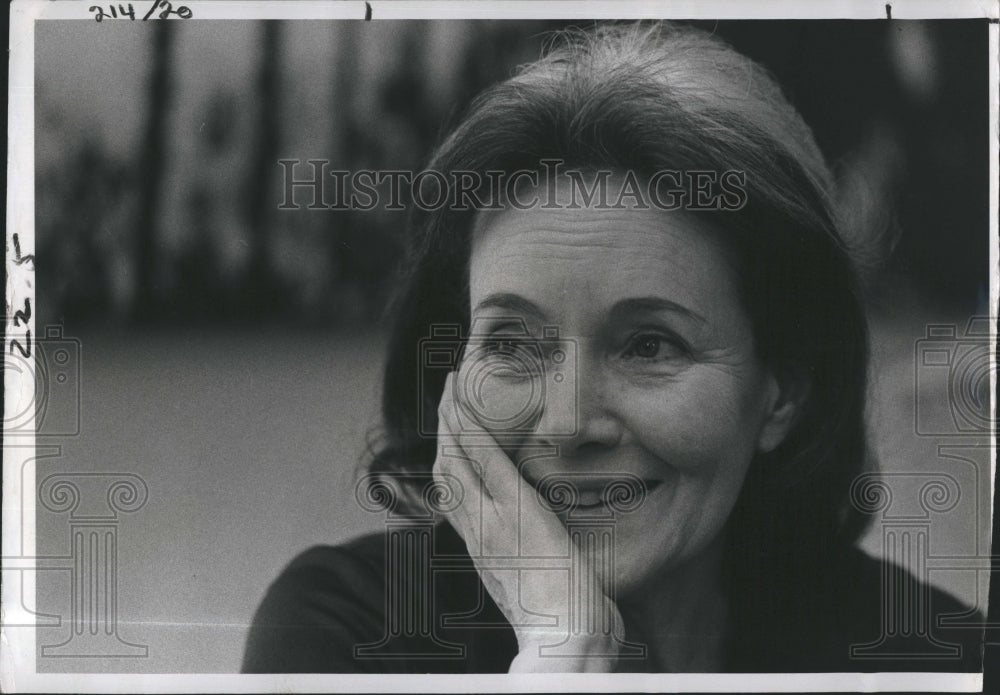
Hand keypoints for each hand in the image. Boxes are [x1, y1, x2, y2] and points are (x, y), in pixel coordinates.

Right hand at [432, 372, 624, 671]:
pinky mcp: (516, 510)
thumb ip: (535, 565)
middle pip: (446, 469)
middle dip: (444, 428)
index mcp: (484, 550)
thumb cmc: (565, 625)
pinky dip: (471, 427)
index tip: (451, 432)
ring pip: (457, 457)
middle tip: (446, 394)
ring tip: (453, 384)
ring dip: (453, 416)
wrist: (566, 643)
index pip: (455, 494)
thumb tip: (546, 552)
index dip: (449, 458)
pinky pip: (484, 459)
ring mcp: (492, 520)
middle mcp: (477, 533)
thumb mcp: (540, 589)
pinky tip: (466, 401)